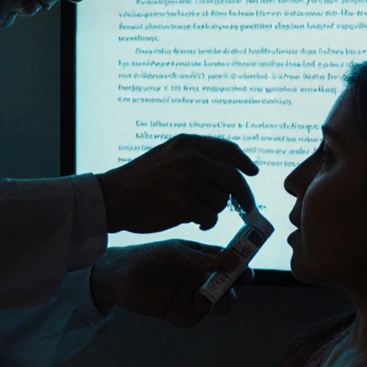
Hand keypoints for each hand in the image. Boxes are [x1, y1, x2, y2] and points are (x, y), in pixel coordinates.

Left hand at [88, 240, 253, 326]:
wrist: (118, 278)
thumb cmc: (147, 257)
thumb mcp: (174, 252)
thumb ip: (200, 258)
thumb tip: (230, 258)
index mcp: (202, 259)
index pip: (228, 263)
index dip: (241, 269)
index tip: (246, 275)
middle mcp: (199, 278)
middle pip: (227, 290)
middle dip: (230, 295)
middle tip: (224, 295)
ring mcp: (189, 296)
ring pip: (213, 307)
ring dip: (211, 308)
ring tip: (199, 303)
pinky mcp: (178, 313)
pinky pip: (191, 320)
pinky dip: (185, 318)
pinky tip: (170, 314)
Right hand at [97, 134, 257, 233]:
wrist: (113, 198)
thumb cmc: (139, 180)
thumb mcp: (166, 156)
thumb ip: (195, 157)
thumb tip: (230, 168)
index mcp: (187, 144)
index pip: (228, 149)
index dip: (244, 162)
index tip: (253, 172)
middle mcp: (190, 159)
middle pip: (232, 178)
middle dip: (244, 195)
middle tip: (247, 207)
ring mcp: (187, 182)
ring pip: (222, 200)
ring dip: (214, 210)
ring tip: (196, 210)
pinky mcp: (184, 205)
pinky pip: (210, 217)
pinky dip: (207, 222)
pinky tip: (194, 222)